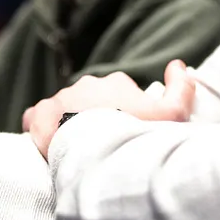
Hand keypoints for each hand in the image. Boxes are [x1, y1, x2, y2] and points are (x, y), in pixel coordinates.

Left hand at [23, 60, 196, 156]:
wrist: (103, 153)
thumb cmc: (139, 135)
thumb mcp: (175, 115)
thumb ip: (182, 88)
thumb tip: (177, 66)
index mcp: (116, 83)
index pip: (118, 93)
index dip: (124, 114)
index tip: (124, 134)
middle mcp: (87, 85)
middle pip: (91, 102)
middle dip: (94, 119)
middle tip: (101, 147)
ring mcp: (62, 99)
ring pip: (64, 109)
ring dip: (68, 125)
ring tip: (76, 151)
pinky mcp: (41, 117)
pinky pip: (37, 118)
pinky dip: (42, 130)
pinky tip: (50, 148)